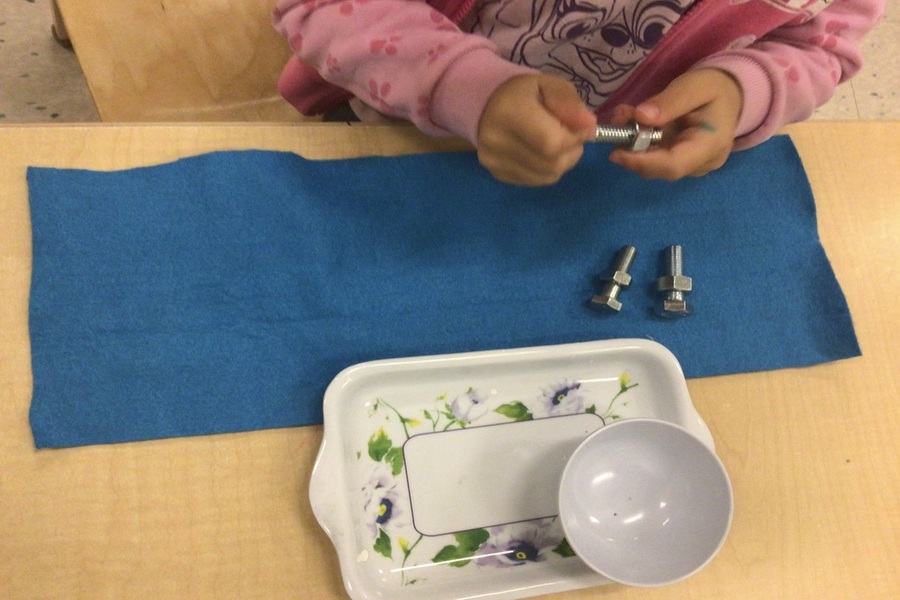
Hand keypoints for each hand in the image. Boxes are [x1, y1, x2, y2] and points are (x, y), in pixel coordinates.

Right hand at [477, 74, 596, 185]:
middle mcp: (497, 141)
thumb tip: (590, 126)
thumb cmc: (524, 93)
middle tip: (570, 135)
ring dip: (562, 162)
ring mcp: (495, 162)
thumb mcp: (550, 86)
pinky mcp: (498, 174)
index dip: (576, 138)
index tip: (582, 127)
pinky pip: (537, 181)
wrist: (487, 105)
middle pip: (552, 163)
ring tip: (557, 143)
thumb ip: (570, 103)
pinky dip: (548, 170)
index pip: (554, 143)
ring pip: (548, 176)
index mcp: (510, 112)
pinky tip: (543, 153)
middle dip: (572, 151)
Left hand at [609, 69, 742, 180]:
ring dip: (632, 144)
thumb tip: (640, 117)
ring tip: (623, 117)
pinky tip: (632, 122)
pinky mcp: (682, 162)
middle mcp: (702, 163)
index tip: (616, 153)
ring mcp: (692, 166)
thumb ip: (670, 102)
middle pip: (660, 168)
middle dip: (633, 150)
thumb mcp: (694, 86)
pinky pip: (656, 158)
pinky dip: (639, 142)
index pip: (673, 166)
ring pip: (654, 164)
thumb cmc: (715, 89)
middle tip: (617, 122)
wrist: (731, 96)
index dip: (642, 163)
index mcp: (712, 145)